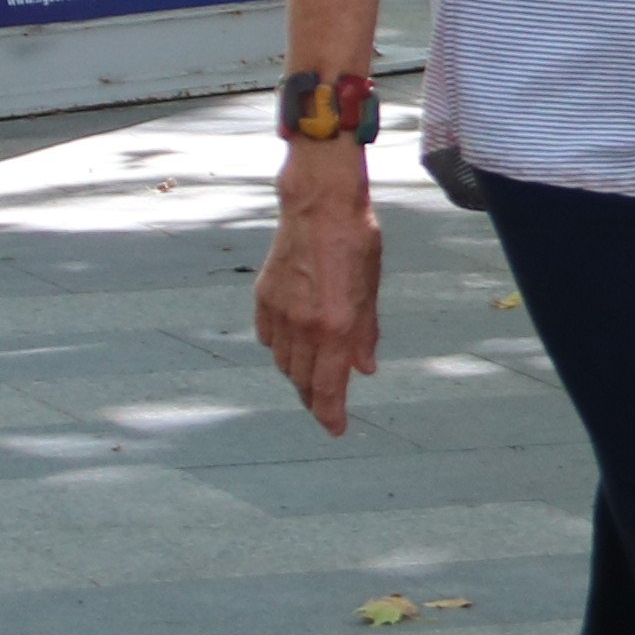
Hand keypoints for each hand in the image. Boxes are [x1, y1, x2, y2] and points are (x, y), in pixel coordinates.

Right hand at [251, 142, 382, 433]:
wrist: (319, 204)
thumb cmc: (355, 241)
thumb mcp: (370, 288)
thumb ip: (366, 333)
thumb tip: (363, 370)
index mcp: (336, 326)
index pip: (328, 387)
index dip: (330, 415)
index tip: (336, 430)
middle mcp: (304, 325)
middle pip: (303, 381)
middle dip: (315, 399)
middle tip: (326, 405)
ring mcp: (280, 312)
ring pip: (284, 362)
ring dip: (298, 374)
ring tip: (312, 374)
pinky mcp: (264, 297)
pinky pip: (269, 338)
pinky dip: (281, 347)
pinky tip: (293, 342)